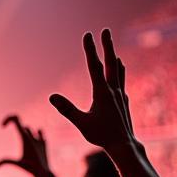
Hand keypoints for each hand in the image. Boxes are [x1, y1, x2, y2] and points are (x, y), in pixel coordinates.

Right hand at [0, 116, 50, 176]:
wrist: (44, 172)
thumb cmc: (29, 169)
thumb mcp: (16, 164)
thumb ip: (5, 162)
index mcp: (24, 138)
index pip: (16, 120)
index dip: (8, 119)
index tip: (3, 126)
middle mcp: (32, 136)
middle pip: (21, 124)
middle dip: (13, 127)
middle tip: (6, 130)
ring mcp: (39, 139)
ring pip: (29, 128)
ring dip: (23, 132)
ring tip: (20, 141)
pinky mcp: (44, 142)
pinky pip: (40, 131)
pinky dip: (35, 134)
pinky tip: (32, 142)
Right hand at [49, 29, 136, 152]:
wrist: (124, 145)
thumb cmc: (101, 135)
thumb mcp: (81, 123)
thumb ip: (67, 108)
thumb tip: (52, 96)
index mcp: (102, 92)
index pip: (93, 66)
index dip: (89, 49)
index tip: (87, 34)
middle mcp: (114, 90)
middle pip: (109, 63)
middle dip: (106, 45)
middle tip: (105, 30)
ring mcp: (120, 95)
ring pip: (117, 71)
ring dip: (113, 57)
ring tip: (113, 49)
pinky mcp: (123, 102)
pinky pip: (121, 81)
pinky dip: (120, 71)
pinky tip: (120, 70)